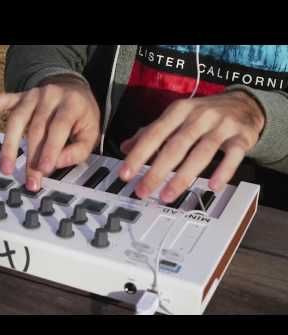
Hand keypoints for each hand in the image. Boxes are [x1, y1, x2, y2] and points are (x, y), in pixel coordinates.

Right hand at [0, 75, 99, 191]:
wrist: (72, 87)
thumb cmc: (81, 114)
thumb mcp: (91, 132)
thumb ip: (78, 150)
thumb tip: (57, 163)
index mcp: (71, 104)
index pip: (58, 128)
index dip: (51, 149)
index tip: (44, 170)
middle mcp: (50, 96)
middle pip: (36, 129)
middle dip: (31, 158)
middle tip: (29, 180)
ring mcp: (32, 95)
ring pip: (16, 120)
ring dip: (9, 145)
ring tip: (5, 168)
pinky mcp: (20, 96)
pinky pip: (3, 100)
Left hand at [118, 91, 265, 202]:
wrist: (245, 103)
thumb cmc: (203, 113)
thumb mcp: (176, 116)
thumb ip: (151, 132)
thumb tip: (125, 147)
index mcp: (179, 110)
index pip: (154, 133)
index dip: (139, 154)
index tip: (126, 173)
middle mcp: (200, 116)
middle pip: (176, 146)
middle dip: (157, 171)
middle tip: (142, 190)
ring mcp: (222, 126)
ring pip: (201, 153)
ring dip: (183, 177)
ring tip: (168, 195)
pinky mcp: (241, 137)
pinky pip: (232, 156)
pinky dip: (223, 172)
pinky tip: (211, 186)